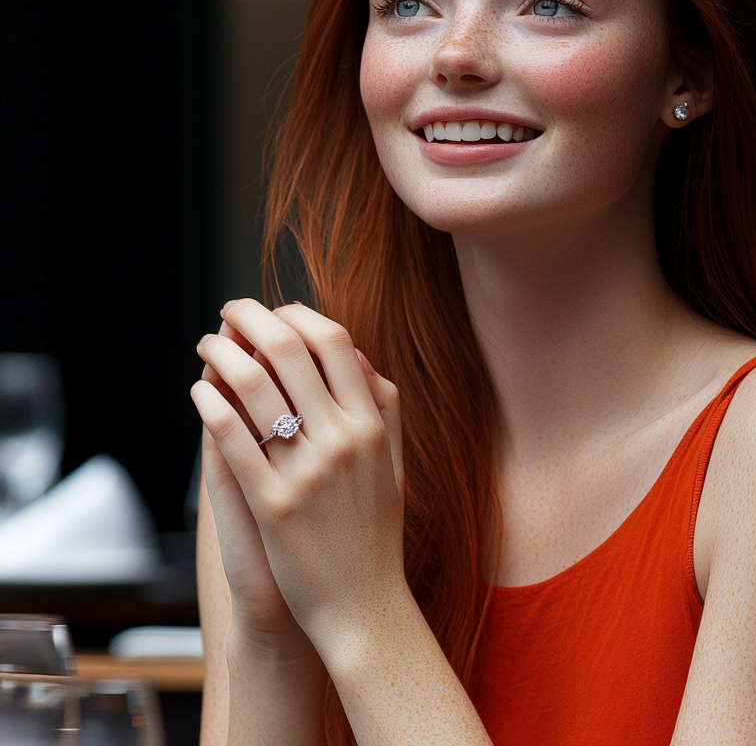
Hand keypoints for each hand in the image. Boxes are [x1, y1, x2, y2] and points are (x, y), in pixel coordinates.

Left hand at [191, 300, 405, 653]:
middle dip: (252, 316)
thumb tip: (358, 356)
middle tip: (231, 309)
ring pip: (253, 386)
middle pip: (288, 350)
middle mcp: (342, 439)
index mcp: (371, 425)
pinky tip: (200, 392)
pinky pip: (232, 438)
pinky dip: (210, 404)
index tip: (278, 311)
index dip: (300, 315)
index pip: (334, 342)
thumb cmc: (376, 534)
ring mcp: (306, 471)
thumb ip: (383, 407)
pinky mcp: (272, 504)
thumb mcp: (394, 463)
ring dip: (221, 352)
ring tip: (206, 344)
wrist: (364, 608)